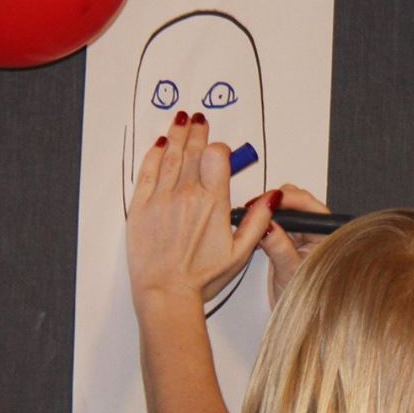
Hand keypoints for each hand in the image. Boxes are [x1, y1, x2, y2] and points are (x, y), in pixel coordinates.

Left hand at [126, 113, 274, 319]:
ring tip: (180, 120)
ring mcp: (161, 199)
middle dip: (197, 132)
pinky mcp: (141, 207)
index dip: (219, 149)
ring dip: (177, 135)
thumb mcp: (241, 251)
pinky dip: (153, 155)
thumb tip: (271, 196)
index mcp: (213, 203)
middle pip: (193, 151)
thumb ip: (258, 219)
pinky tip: (159, 145)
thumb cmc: (201, 277)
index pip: (217, 157)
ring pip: (170, 156)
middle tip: (197, 119)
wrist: (166, 293)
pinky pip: (147, 172)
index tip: (219, 150)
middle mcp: (187, 195)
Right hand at [258, 184, 331, 305]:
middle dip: (275, 203)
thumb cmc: (307, 299)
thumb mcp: (290, 272)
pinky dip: (265, 223)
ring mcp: (304, 235)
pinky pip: (277, 223)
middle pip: (296, 202)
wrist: (300, 317)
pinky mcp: (291, 240)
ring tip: (253, 220)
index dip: (286, 199)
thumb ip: (279, 246)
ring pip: (285, 211)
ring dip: (268, 213)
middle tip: (255, 210)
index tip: (266, 201)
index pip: (308, 205)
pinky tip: (255, 230)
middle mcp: (318, 231)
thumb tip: (268, 224)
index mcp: (327, 234)